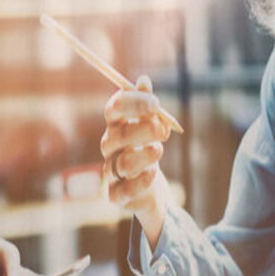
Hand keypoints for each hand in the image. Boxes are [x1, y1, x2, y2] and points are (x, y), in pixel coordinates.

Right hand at [100, 74, 171, 247]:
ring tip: (159, 151)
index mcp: (115, 126)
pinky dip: (142, 181)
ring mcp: (111, 171)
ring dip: (146, 155)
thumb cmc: (146, 148)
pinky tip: (153, 173)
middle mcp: (110, 147)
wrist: (148, 184)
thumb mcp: (149, 125)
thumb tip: (143, 80)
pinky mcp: (116, 194)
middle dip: (145, 130)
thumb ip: (146, 105)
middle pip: (120, 135)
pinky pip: (124, 190)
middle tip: (164, 131)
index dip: (133, 103)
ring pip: (124, 163)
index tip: (155, 104)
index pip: (114, 108)